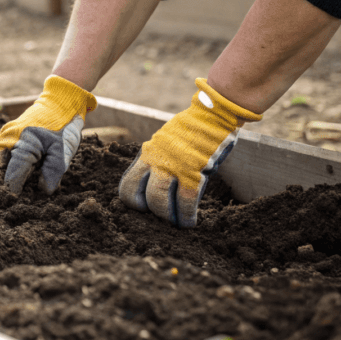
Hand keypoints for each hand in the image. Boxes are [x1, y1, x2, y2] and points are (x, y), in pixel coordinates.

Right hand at [0, 76, 96, 193]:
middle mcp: (6, 139)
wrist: (59, 102)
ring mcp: (4, 137)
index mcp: (21, 142)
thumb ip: (53, 171)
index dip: (10, 189)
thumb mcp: (63, 150)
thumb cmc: (63, 126)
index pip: (6, 174)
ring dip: (3, 174)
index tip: (17, 199)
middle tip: (16, 193)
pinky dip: (6, 166)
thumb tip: (43, 191)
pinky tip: (24, 170)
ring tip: (22, 182)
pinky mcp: (5, 137)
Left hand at [119, 78, 261, 226]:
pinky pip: (186, 201)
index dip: (132, 200)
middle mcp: (155, 160)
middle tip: (157, 218)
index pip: (128, 183)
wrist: (212, 116)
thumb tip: (154, 183)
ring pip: (159, 200)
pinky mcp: (193, 172)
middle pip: (139, 194)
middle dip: (148, 211)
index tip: (141, 207)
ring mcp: (173, 167)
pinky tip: (189, 223)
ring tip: (174, 223)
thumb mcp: (163, 143)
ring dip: (166, 216)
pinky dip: (186, 216)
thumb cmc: (190, 131)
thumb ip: (157, 160)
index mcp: (147, 154)